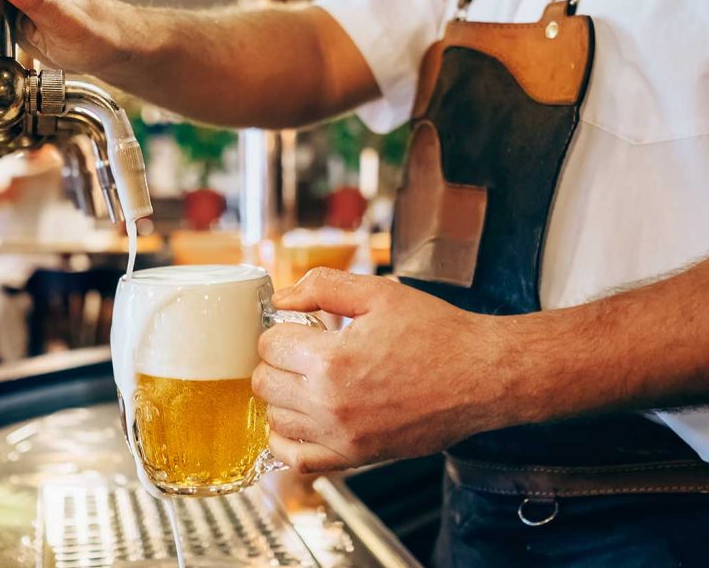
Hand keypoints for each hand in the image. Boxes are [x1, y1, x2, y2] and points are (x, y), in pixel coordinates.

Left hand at [253, 268, 510, 472]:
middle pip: (265, 382)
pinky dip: (286, 441)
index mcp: (332, 360)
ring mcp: (342, 437)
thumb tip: (281, 299)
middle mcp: (330, 404)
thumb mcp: (378, 293)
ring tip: (305, 379)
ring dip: (281, 396)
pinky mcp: (356, 458)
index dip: (282, 329)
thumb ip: (322, 287)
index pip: (269, 345)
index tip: (300, 327)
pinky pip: (297, 460)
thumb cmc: (437, 333)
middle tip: (301, 350)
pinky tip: (298, 419)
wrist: (483, 376)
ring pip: (274, 420)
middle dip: (277, 360)